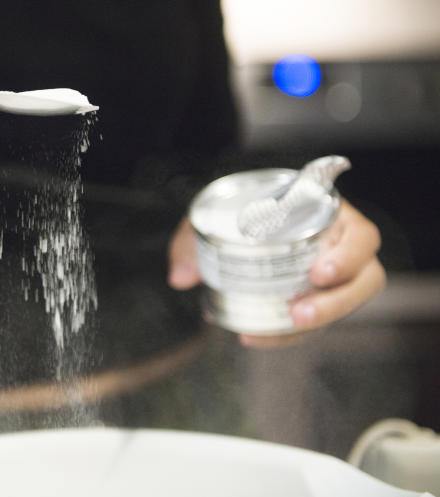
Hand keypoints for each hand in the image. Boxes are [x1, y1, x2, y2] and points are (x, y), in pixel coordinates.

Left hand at [167, 199, 384, 347]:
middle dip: (336, 301)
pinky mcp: (317, 298)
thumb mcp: (211, 215)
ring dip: (319, 321)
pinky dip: (288, 334)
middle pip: (364, 279)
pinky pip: (315, 321)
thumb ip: (192, 242)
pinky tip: (256, 336)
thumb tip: (180, 277)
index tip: (319, 272)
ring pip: (346, 304)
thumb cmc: (236, 209)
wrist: (236, 218)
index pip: (361, 236)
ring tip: (285, 326)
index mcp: (328, 215)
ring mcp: (333, 276)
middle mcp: (340, 246)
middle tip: (299, 312)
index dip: (348, 256)